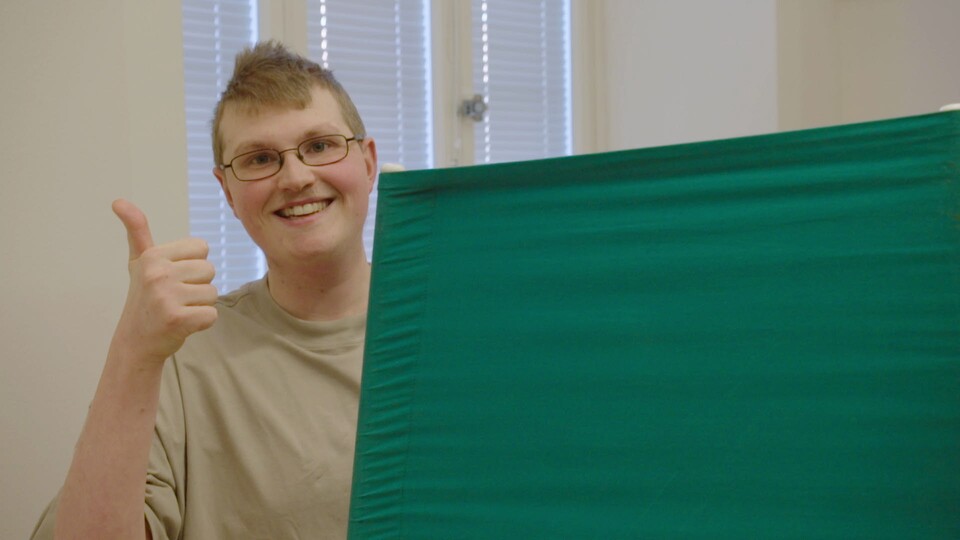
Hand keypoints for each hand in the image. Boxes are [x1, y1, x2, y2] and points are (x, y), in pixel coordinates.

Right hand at [111, 199, 217, 363]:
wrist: (136, 342)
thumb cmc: (144, 298)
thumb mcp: (139, 262)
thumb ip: (137, 230)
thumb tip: (119, 200)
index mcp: (153, 256)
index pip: (202, 248)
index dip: (193, 265)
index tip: (173, 278)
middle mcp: (158, 273)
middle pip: (209, 270)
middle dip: (198, 286)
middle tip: (175, 298)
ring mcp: (166, 297)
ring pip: (213, 293)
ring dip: (200, 305)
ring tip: (178, 310)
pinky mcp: (177, 319)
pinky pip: (212, 315)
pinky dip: (202, 322)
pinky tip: (183, 324)